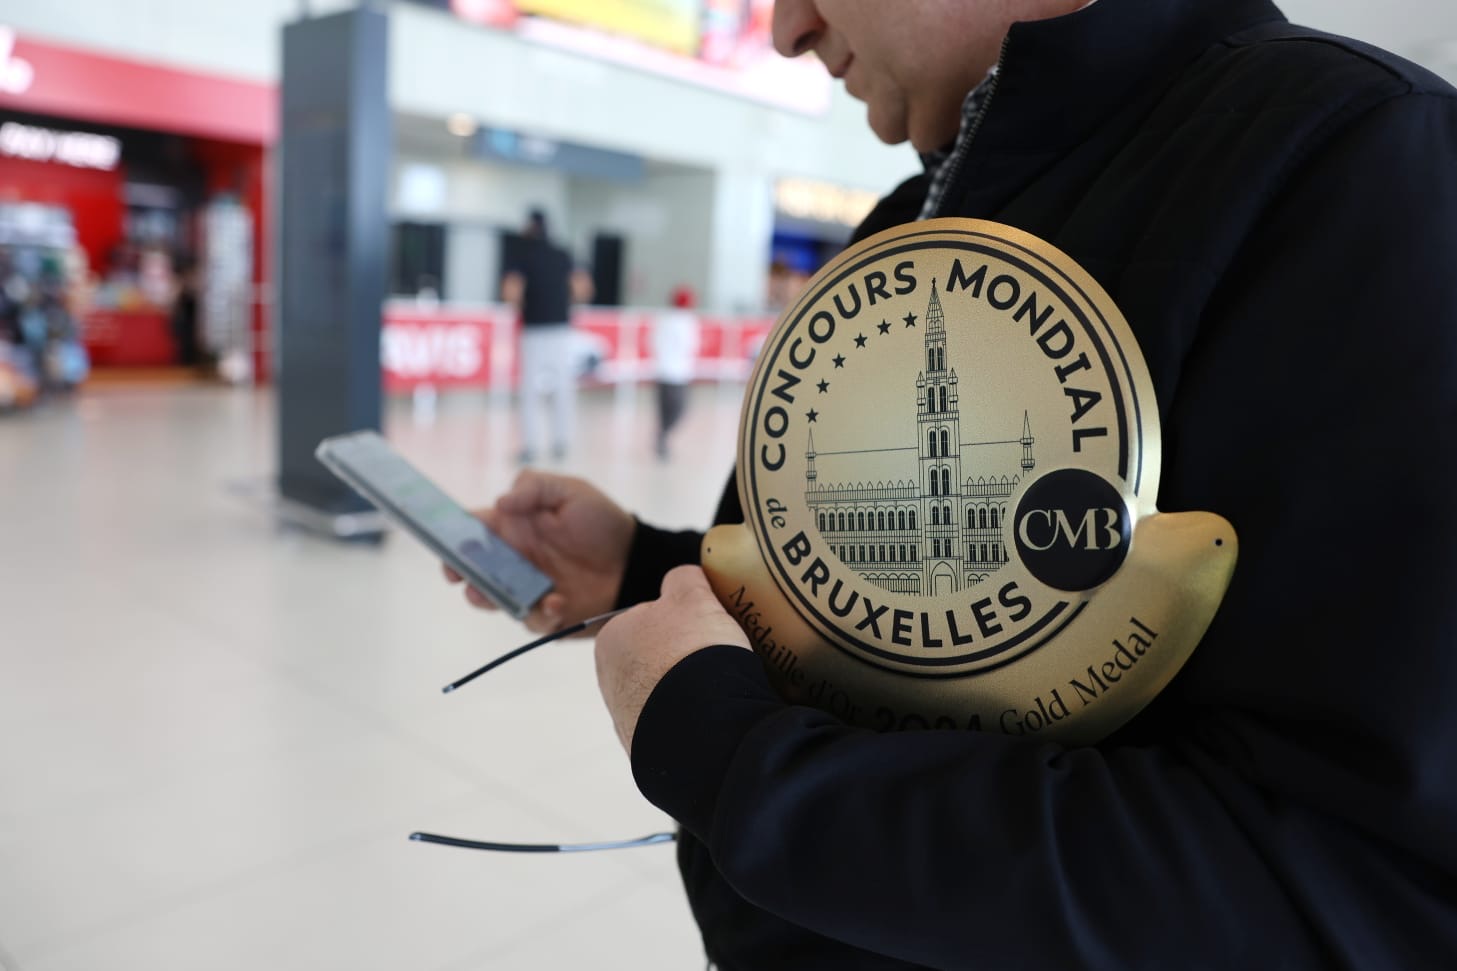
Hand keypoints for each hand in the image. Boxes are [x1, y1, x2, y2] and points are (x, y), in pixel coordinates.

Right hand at [443, 469, 635, 633]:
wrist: (635, 562)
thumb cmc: (602, 522)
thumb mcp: (571, 491)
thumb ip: (535, 488)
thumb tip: (500, 502)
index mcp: (514, 527)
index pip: (474, 529)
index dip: (454, 534)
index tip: (446, 541)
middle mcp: (514, 559)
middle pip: (474, 567)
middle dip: (459, 571)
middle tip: (456, 574)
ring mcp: (527, 588)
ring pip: (493, 598)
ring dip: (486, 598)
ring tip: (485, 595)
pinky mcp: (546, 614)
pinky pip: (532, 619)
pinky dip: (540, 614)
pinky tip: (556, 601)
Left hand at [594, 565, 750, 753]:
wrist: (701, 726)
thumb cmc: (691, 654)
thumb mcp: (692, 597)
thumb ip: (684, 580)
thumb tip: (684, 578)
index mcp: (611, 638)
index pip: (650, 617)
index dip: (684, 619)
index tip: (705, 627)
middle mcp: (610, 680)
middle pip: (657, 657)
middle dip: (683, 657)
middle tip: (715, 657)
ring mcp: (627, 719)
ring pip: (666, 692)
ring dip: (689, 689)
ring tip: (717, 689)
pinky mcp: (647, 748)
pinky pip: (676, 723)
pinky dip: (693, 717)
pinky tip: (713, 714)